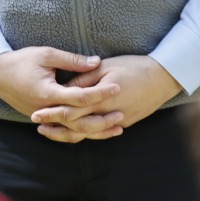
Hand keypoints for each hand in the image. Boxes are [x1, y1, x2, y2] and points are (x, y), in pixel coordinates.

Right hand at [0, 46, 121, 120]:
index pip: (80, 97)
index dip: (100, 92)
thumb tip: (97, 62)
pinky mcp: (43, 120)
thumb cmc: (22, 61)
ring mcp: (44, 117)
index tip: (117, 86)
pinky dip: (82, 132)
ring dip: (96, 131)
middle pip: (79, 121)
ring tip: (117, 129)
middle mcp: (46, 110)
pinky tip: (97, 131)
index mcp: (48, 93)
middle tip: (122, 115)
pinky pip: (65, 130)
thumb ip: (72, 61)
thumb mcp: (46, 54)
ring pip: (73, 131)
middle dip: (102, 120)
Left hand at [31, 55, 180, 141]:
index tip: (36, 114)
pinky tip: (75, 132)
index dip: (52, 113)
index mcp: (102, 98)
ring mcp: (118, 121)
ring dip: (68, 134)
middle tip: (38, 125)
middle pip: (77, 126)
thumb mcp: (106, 66)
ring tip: (52, 131)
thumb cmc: (134, 67)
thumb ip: (84, 78)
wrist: (163, 78)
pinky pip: (101, 133)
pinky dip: (86, 134)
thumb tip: (66, 87)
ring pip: (89, 134)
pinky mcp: (125, 123)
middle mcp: (109, 114)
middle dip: (56, 126)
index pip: (71, 110)